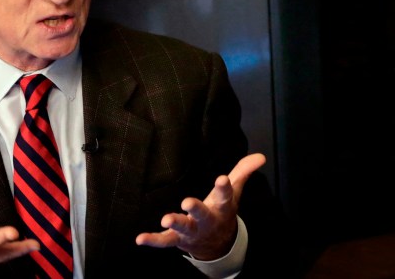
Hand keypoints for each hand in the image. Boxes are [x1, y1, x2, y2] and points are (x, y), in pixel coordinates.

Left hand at [135, 153, 265, 259]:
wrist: (217, 245)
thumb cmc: (221, 212)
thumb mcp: (233, 193)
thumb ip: (242, 172)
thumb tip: (260, 156)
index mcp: (221, 207)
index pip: (225, 196)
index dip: (224, 187)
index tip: (222, 178)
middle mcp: (207, 220)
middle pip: (202, 214)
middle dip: (196, 209)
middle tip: (187, 202)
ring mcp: (192, 231)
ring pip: (184, 228)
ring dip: (175, 223)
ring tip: (165, 219)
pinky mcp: (177, 239)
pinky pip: (164, 241)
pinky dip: (153, 240)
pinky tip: (140, 239)